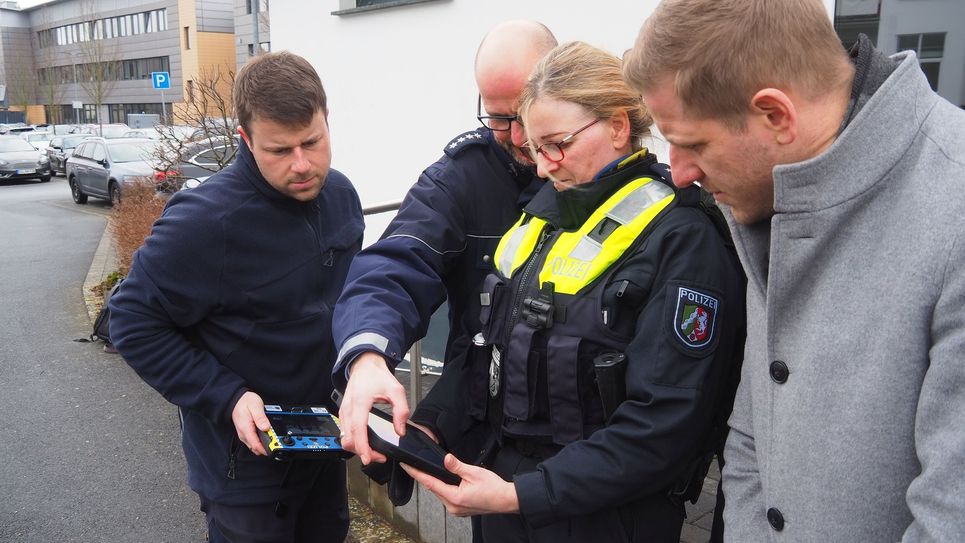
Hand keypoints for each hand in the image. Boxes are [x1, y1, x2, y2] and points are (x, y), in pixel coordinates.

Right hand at [231, 391, 270, 455]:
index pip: (256, 445)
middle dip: (266, 448)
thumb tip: (266, 427)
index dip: (266, 449)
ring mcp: (243, 434)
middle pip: (255, 448)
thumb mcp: (255, 406)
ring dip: (263, 445)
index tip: (274, 447)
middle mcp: (243, 434)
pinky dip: (259, 441)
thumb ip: (261, 418)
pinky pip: (253, 441)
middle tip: (276, 442)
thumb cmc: (245, 401)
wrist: (236, 399)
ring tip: (272, 438)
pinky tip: (265, 436)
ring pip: (254, 446)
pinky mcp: (245, 433)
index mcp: (246, 429)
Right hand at [340, 352, 409, 463]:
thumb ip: (401, 410)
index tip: (368, 458)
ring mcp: (343, 411)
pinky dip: (354, 441)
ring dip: (358, 448)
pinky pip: (345, 432)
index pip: (358, 429)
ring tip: (374, 452)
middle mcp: (348, 408)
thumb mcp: (396, 390)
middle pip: (349, 438)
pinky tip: (365, 443)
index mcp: (360, 402)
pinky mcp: (344, 414)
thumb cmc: (377, 376)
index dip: (362, 446)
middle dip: (362, 452)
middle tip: (378, 457)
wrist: (364, 365)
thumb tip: (400, 430)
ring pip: (345, 438)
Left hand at [402, 454, 518, 515]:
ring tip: (428, 471)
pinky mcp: (461, 509)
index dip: (417, 474)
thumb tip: (445, 458)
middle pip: (434, 489)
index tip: (406, 466)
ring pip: (440, 494)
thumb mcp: (474, 472)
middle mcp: (453, 506)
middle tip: (415, 465)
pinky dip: (444, 488)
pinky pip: (447, 497)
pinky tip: (444, 481)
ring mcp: (456, 510)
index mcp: (454, 497)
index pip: (430, 483)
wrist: (507, 500)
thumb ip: (456, 466)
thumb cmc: (494, 487)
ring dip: (435, 483)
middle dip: (425, 477)